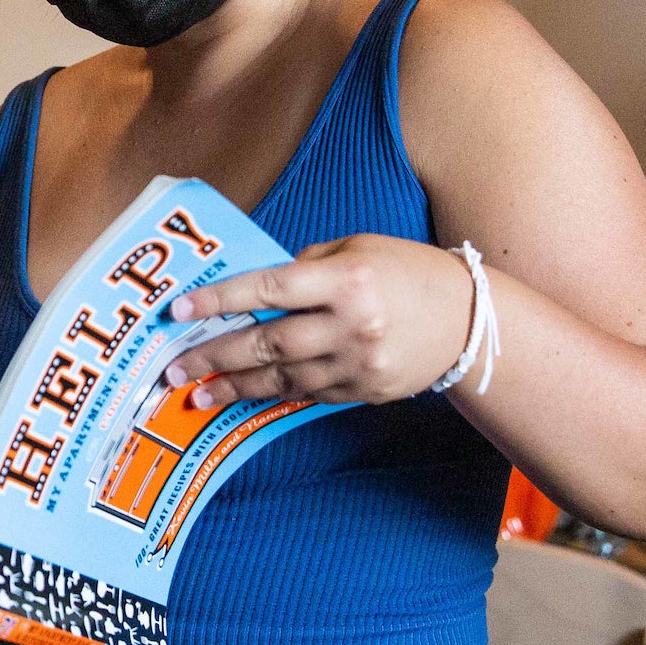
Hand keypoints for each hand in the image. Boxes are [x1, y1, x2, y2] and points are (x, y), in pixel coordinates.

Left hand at [163, 233, 476, 406]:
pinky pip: (308, 394)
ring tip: (198, 393)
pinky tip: (244, 396)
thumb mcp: (361, 248)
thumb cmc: (410, 273)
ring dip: (236, 387)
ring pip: (283, 379)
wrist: (471, 322)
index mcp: (348, 280)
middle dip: (215, 356)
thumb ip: (308, 264)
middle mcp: (353, 325)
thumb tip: (260, 286)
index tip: (182, 311)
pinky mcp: (365, 392)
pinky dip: (273, 395)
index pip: (270, 288)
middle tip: (175, 367)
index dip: (221, 300)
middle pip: (269, 343)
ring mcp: (359, 365)